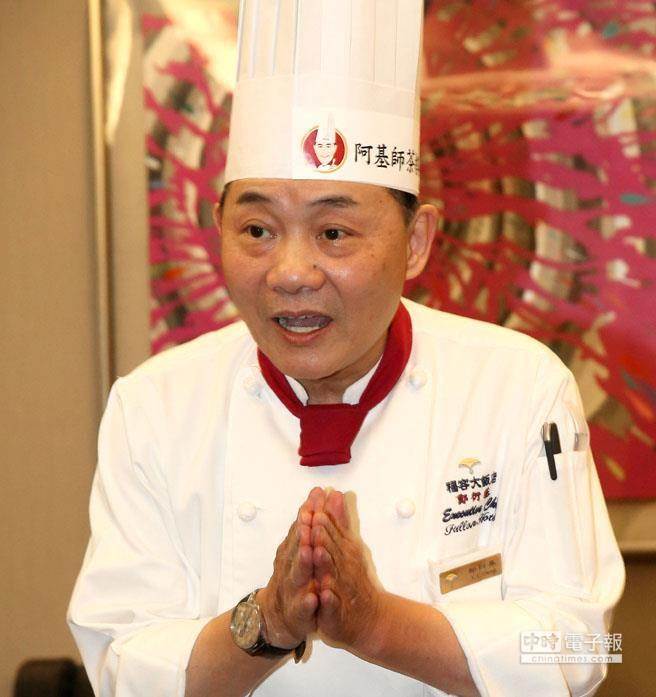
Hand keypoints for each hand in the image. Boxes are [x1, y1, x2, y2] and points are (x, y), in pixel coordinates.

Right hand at [258, 487, 325, 647]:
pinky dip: (307, 602)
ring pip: (297, 575)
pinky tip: (313, 598)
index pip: (301, 526)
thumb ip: (309, 521)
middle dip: (302, 532)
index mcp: (294, 550)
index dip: (308, 510)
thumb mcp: (301, 546)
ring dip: (302, 563)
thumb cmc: (293, 576)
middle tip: (309, 518)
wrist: (274, 617)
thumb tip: (318, 491)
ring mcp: (292, 589)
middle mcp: (290, 566)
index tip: (316, 495)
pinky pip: (302, 608)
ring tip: (309, 551)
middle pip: (296, 547)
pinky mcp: (297, 613)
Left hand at [311, 490, 382, 652]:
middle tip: (316, 520)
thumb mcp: (347, 546)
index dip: (324, 518)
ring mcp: (341, 589)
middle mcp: (344, 567)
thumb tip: (336, 493)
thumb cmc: (352, 577)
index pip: (333, 532)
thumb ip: (340, 521)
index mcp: (344, 551)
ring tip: (317, 551)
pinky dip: (329, 598)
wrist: (368, 618)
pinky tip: (324, 593)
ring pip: (332, 574)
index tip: (317, 503)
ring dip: (326, 563)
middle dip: (324, 535)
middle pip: (333, 549)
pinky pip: (332, 604)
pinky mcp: (336, 611)